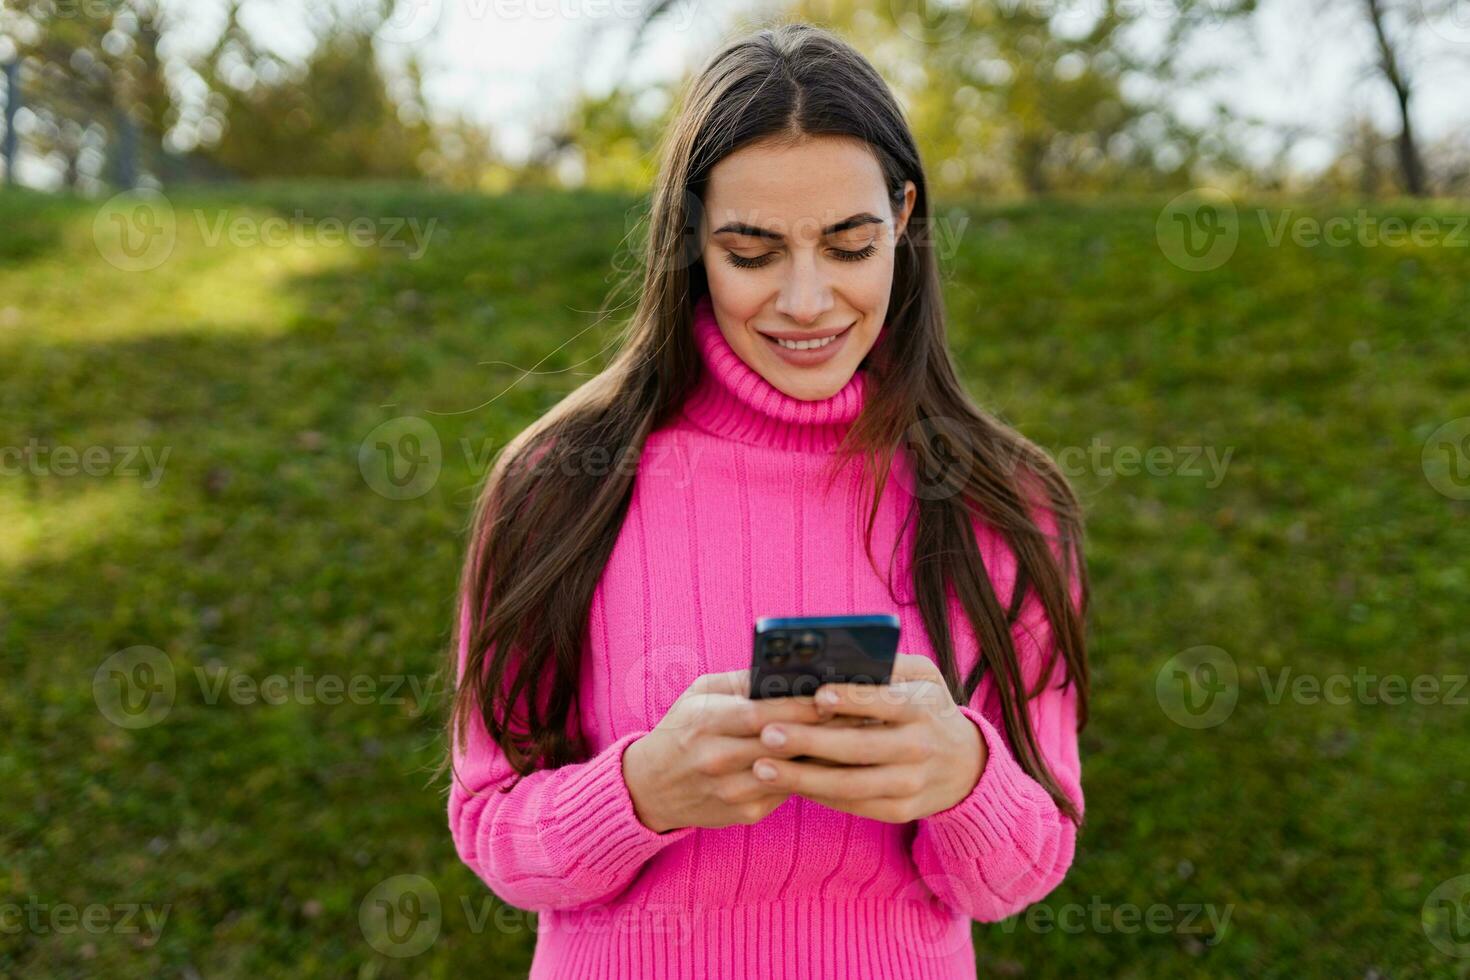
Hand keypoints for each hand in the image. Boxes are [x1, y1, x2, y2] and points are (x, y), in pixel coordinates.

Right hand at [622, 668, 871, 832]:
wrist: (651, 788)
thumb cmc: (681, 730)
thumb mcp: (698, 695)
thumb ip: (740, 682)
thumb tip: (789, 669)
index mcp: (706, 722)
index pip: (762, 713)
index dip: (801, 705)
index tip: (835, 693)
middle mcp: (717, 758)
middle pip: (783, 743)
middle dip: (823, 728)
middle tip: (862, 713)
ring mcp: (732, 791)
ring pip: (792, 771)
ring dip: (826, 755)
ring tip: (859, 736)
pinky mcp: (746, 813)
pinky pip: (788, 791)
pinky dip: (812, 775)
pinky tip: (836, 760)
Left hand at [747, 653, 987, 822]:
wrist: (966, 766)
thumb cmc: (928, 709)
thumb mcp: (924, 678)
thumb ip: (889, 664)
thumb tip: (839, 656)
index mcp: (923, 708)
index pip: (885, 702)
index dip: (851, 700)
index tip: (816, 696)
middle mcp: (920, 748)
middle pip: (859, 747)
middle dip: (810, 742)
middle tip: (767, 734)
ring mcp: (911, 784)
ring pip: (851, 785)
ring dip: (803, 777)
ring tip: (763, 767)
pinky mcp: (900, 810)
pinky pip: (853, 805)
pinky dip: (818, 795)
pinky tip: (787, 783)